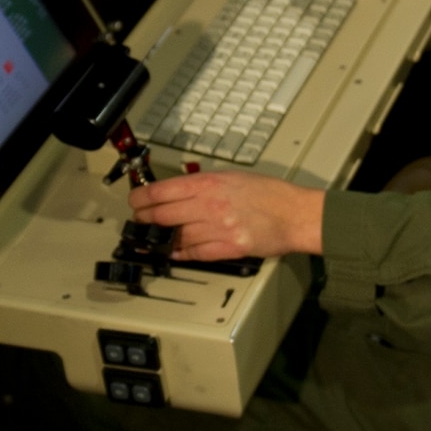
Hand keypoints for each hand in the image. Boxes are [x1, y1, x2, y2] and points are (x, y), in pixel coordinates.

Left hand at [128, 172, 324, 260]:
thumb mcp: (233, 177)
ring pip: (176, 236)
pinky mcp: (227, 249)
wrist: (295, 214)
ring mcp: (218, 228)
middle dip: (145, 219)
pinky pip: (195, 254)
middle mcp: (210, 205)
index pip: (162, 191)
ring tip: (157, 238)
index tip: (135, 201)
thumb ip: (205, 184)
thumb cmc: (270, 194)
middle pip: (163, 215)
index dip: (142, 198)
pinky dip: (181, 253)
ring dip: (163, 238)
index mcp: (210, 183)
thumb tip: (179, 191)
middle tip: (140, 220)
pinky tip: (175, 252)